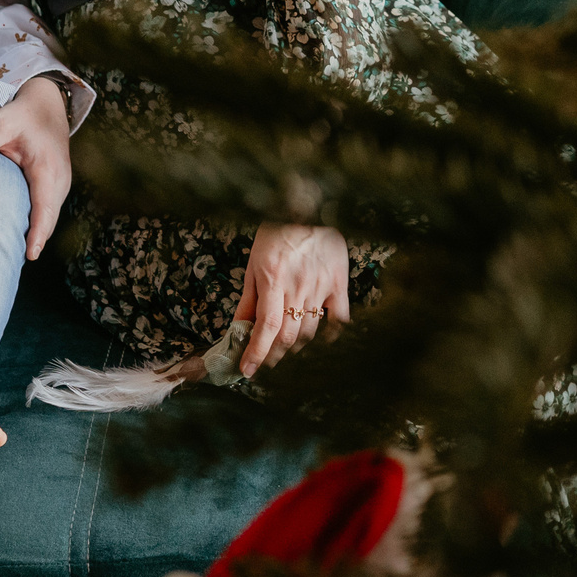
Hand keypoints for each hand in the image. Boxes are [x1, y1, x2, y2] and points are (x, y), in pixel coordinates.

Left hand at [0, 76, 73, 258]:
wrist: (49, 103)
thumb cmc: (23, 114)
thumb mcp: (0, 123)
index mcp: (47, 169)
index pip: (44, 208)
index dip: (38, 233)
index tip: (30, 256)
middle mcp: (60, 180)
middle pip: (49, 219)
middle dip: (36, 242)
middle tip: (12, 265)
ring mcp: (62, 183)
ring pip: (51, 217)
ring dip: (38, 235)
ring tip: (15, 257)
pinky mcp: (58, 185)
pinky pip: (50, 210)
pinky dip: (40, 224)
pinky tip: (22, 236)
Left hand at [236, 222, 350, 376]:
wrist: (308, 205)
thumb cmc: (277, 232)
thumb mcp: (253, 264)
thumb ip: (248, 300)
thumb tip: (237, 330)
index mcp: (273, 279)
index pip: (265, 327)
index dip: (257, 353)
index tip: (247, 371)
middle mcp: (298, 286)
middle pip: (288, 335)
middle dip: (273, 356)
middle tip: (264, 362)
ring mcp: (322, 286)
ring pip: (309, 331)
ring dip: (295, 348)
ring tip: (285, 350)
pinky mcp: (340, 283)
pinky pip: (339, 319)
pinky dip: (330, 335)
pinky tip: (320, 341)